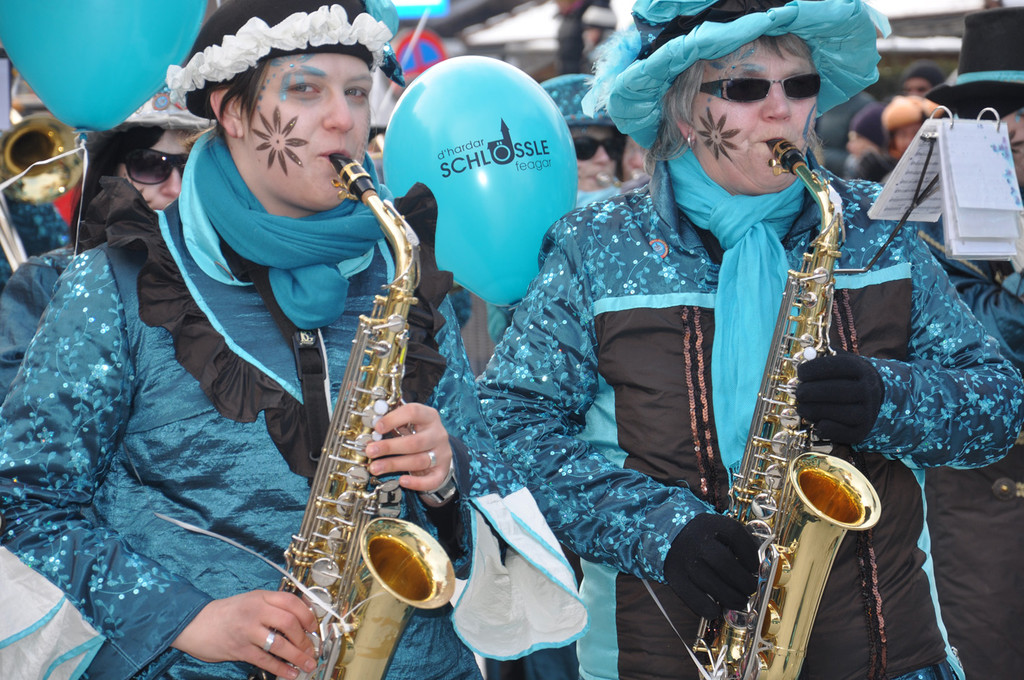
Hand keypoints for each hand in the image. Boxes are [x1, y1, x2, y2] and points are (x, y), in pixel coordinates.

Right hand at [171, 591, 317, 678]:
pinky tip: (290, 673)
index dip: (308, 614)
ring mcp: (247, 630)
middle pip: (289, 622)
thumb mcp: (250, 601)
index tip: (314, 626)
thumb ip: (271, 606)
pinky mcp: (239, 649)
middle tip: (311, 648)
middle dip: (305, 638)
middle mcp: (255, 611)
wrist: (194, 623)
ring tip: (308, 664)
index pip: (291, 601)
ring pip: (280, 644)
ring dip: (297, 656)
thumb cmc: (225, 613)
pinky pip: (265, 660)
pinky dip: (281, 668)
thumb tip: (299, 620)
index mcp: (260, 597)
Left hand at [364, 402, 452, 492]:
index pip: (413, 412)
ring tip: (375, 467)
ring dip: (394, 465)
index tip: (377, 428)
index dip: (393, 419)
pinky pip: (431, 480)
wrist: (439, 450)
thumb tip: (372, 429)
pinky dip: (416, 482)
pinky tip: (402, 481)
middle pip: (415, 442)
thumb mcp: (409, 424)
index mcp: (429, 417)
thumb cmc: (419, 434)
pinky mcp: (442, 471)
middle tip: (370, 451)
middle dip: (389, 447)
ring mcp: (442, 453)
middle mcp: (438, 434)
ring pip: (419, 461)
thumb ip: (394, 424)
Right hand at [664, 513, 758, 619]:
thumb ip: (739, 543)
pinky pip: (696, 600)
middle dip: (745, 582)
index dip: (752, 556)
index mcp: (711, 524)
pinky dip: (710, 609)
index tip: (756, 568)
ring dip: (732, 598)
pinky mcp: (675, 578)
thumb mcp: (719, 529)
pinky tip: (718, 607)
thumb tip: (761, 568)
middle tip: (750, 589)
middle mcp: (697, 541)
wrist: (667, 535)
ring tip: (740, 601)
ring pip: (713, 585)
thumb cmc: (702, 536)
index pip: (737, 536)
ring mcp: (685, 560)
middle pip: (726, 563)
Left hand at [795, 352, 882, 443]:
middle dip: (811, 392)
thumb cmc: (848, 378)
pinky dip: (824, 428)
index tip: (800, 373)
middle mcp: (868, 390)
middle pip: (838, 390)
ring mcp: (867, 412)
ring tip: (802, 407)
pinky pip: (840, 432)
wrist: (873, 398)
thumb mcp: (841, 362)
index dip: (814, 369)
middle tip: (798, 392)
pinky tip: (815, 421)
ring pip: (839, 413)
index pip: (837, 366)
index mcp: (861, 369)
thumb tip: (803, 356)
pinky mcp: (861, 431)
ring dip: (814, 410)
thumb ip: (823, 357)